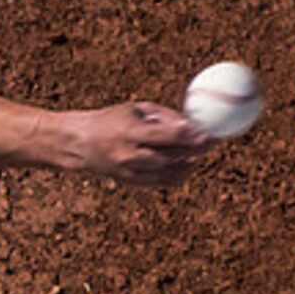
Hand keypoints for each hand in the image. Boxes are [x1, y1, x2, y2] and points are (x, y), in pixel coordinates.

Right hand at [66, 101, 209, 188]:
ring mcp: (131, 172)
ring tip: (200, 151)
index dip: (191, 135)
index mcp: (130, 133)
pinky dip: (178, 173)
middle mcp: (130, 155)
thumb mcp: (135, 110)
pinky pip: (163, 182)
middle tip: (214, 141)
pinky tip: (188, 163)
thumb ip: (164, 116)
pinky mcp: (132, 183)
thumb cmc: (112, 120)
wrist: (80, 144)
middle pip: (172, 156)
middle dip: (196, 150)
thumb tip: (194, 121)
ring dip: (190, 162)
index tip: (209, 130)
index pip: (167, 136)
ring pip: (170, 172)